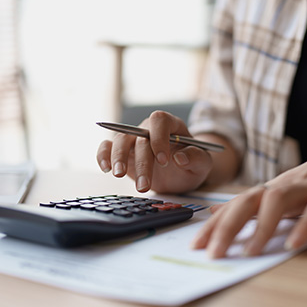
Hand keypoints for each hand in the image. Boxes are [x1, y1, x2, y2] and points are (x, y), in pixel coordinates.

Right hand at [96, 111, 213, 193]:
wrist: (182, 174)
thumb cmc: (192, 164)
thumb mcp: (202, 164)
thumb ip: (196, 158)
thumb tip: (180, 157)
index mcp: (172, 126)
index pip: (160, 121)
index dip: (159, 137)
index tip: (164, 160)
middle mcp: (150, 129)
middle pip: (140, 136)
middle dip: (141, 162)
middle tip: (144, 185)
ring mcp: (135, 140)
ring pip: (121, 140)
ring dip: (118, 158)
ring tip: (118, 175)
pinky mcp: (123, 152)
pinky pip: (107, 147)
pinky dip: (103, 155)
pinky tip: (106, 168)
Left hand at [191, 138, 306, 257]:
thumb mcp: (279, 193)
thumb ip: (249, 205)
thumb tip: (214, 212)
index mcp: (269, 190)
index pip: (234, 206)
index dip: (214, 225)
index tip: (195, 246)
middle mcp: (282, 186)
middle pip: (248, 202)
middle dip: (227, 227)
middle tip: (213, 253)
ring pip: (277, 202)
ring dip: (262, 228)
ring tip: (249, 254)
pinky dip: (304, 225)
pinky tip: (294, 244)